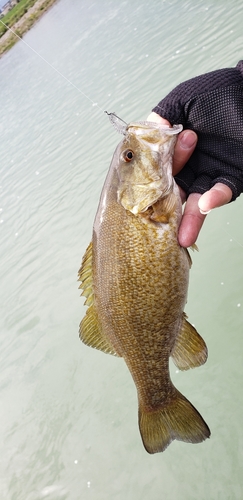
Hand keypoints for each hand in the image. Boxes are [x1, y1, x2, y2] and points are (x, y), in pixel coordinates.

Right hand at [147, 113, 231, 246]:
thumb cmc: (216, 92)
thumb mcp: (180, 101)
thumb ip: (160, 119)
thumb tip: (142, 139)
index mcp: (175, 153)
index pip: (156, 174)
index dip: (148, 185)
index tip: (137, 198)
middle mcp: (191, 168)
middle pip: (174, 195)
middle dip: (165, 214)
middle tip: (154, 230)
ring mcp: (212, 174)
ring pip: (198, 202)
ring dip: (190, 220)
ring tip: (182, 238)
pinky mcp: (234, 177)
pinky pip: (224, 191)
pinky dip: (216, 198)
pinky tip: (206, 202)